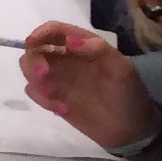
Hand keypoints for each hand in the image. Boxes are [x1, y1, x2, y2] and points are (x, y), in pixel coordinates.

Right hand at [17, 22, 150, 146]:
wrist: (132, 129)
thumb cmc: (129, 94)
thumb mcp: (122, 68)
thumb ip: (98, 50)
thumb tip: (70, 41)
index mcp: (82, 47)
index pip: (55, 31)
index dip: (41, 32)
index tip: (33, 43)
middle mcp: (66, 60)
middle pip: (35, 49)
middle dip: (33, 59)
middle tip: (44, 74)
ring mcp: (58, 80)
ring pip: (29, 69)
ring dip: (33, 78)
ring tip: (52, 94)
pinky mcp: (54, 99)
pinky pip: (34, 92)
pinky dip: (41, 98)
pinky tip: (62, 109)